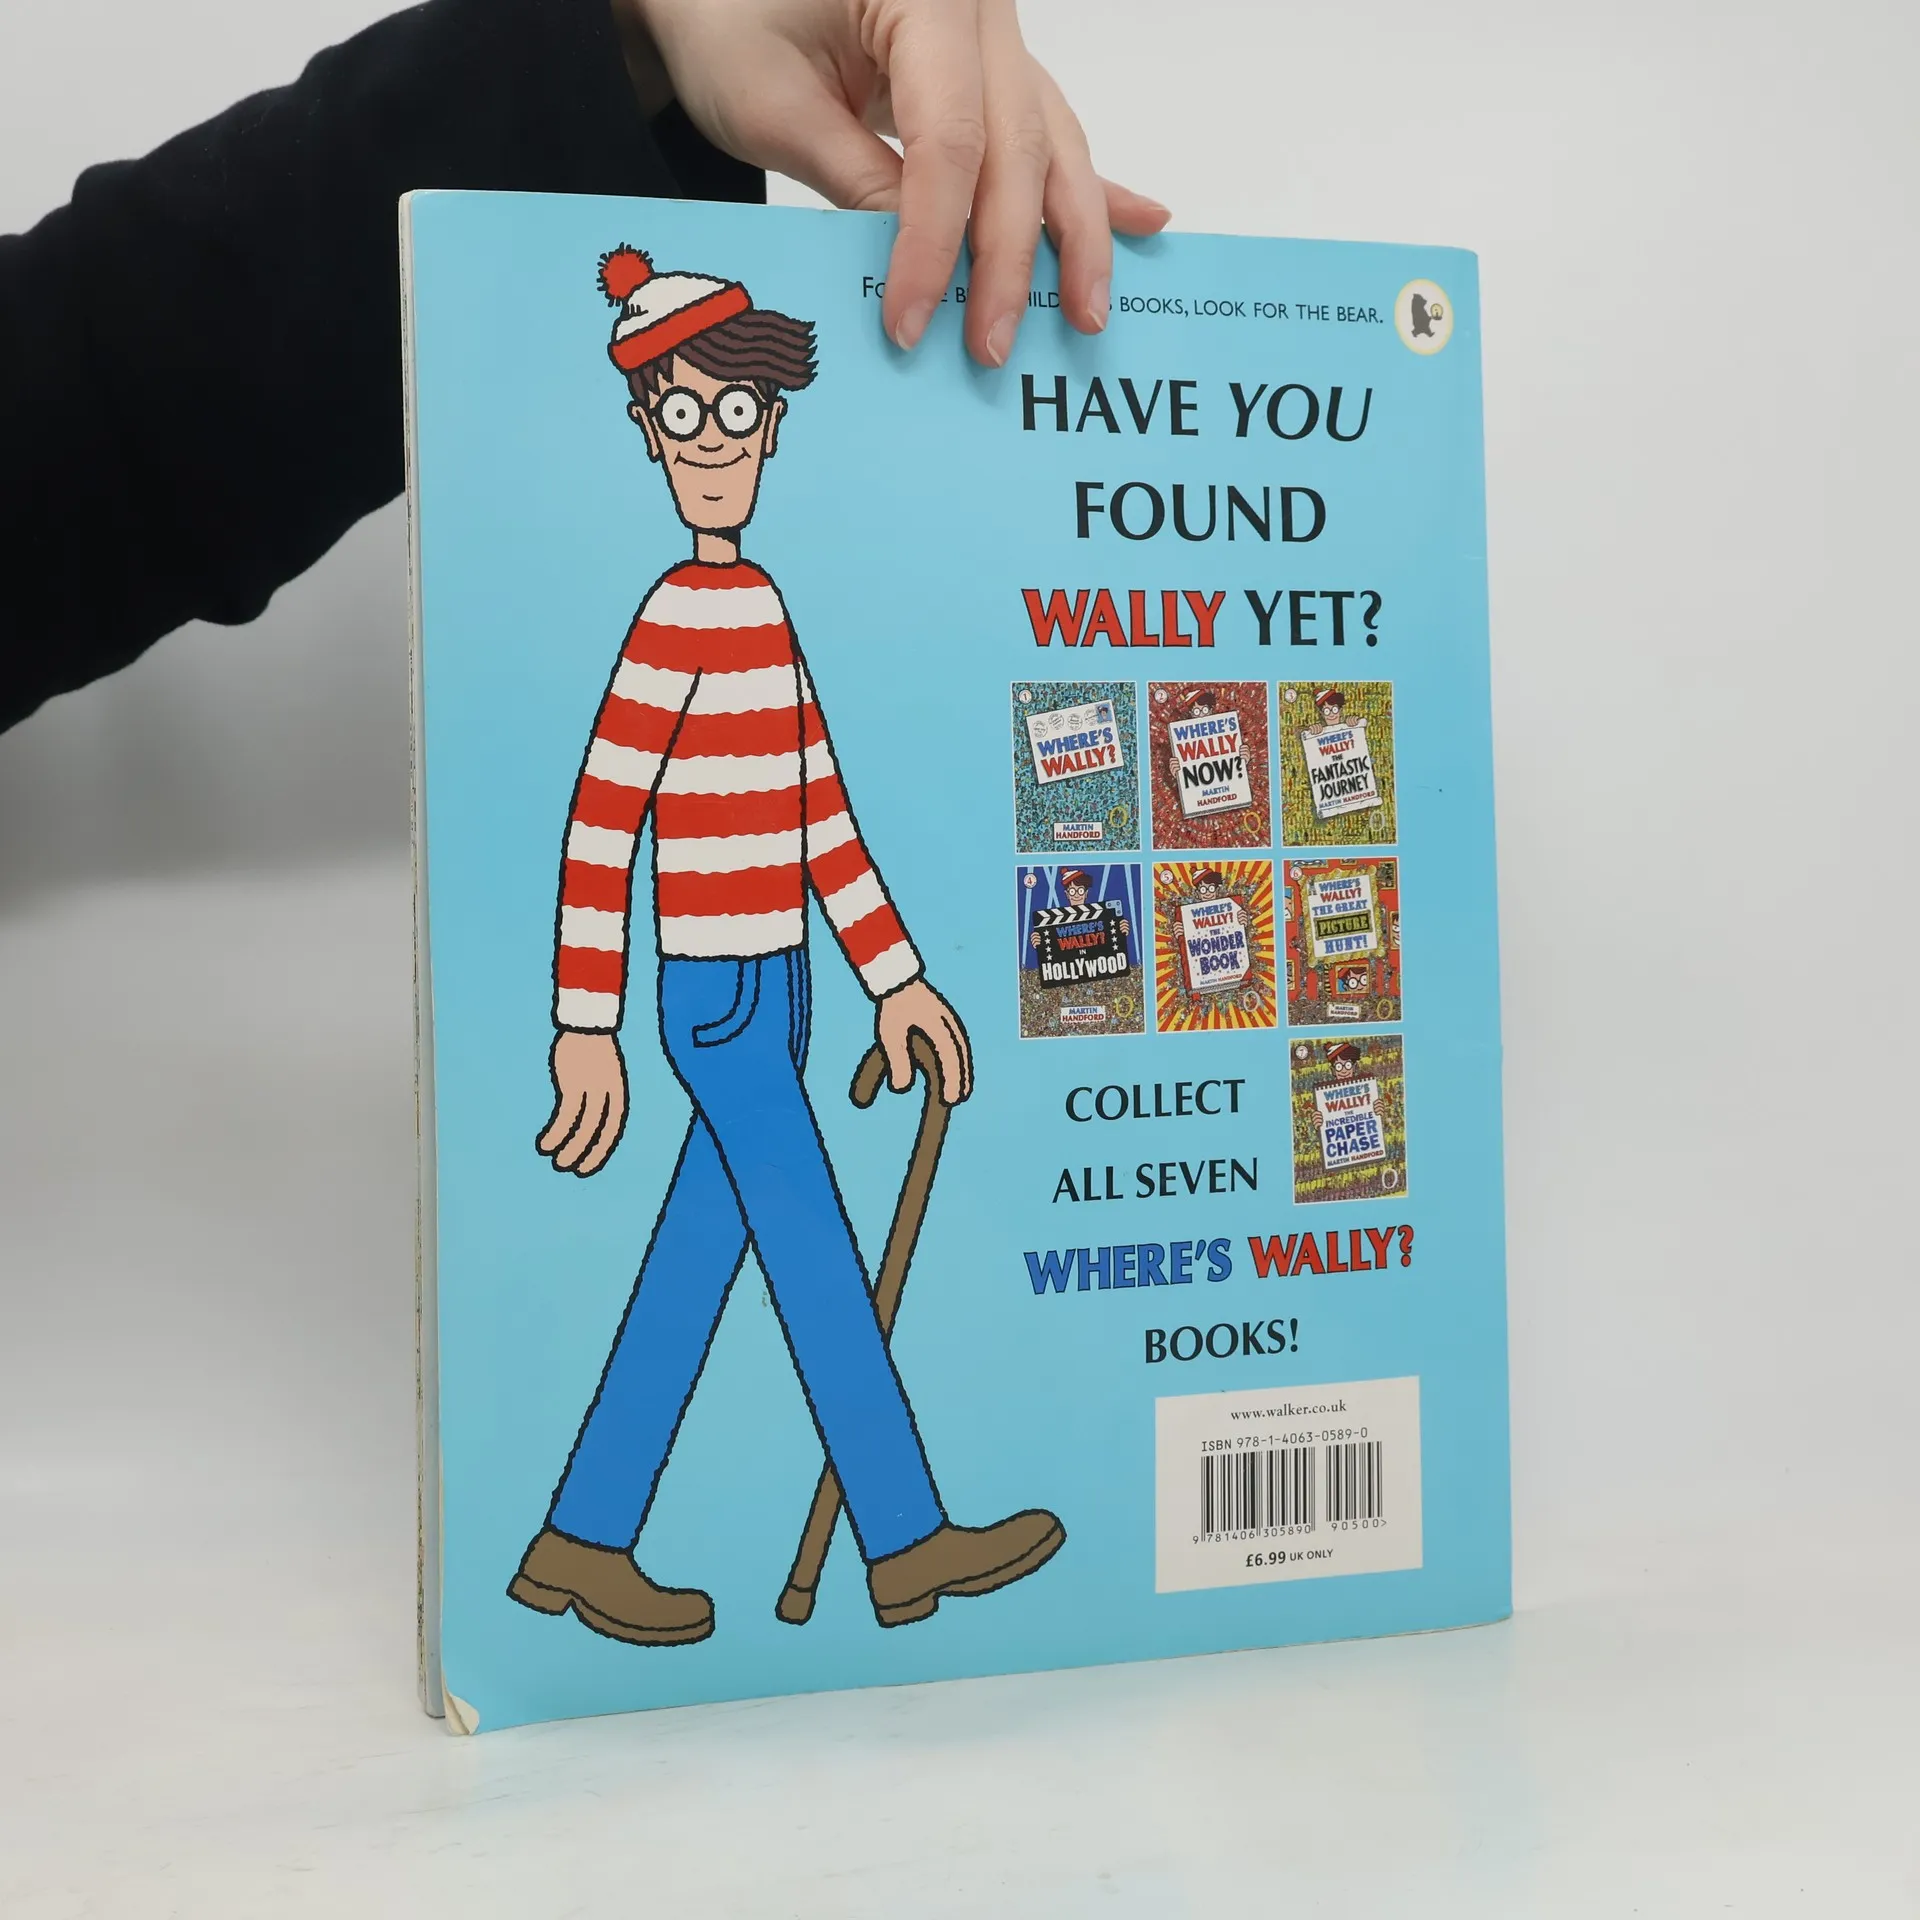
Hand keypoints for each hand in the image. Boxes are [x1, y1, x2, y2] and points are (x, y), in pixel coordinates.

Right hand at [537, 1030, 629, 1175]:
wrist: (588, 1022)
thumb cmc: (595, 1050)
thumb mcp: (605, 1074)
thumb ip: (601, 1096)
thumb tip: (589, 1120)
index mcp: (618, 1091)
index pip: (614, 1128)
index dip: (602, 1150)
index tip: (589, 1166)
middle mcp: (608, 1093)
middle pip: (599, 1131)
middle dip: (586, 1154)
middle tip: (572, 1169)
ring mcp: (591, 1088)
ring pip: (582, 1127)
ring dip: (569, 1148)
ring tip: (557, 1162)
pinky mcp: (573, 1083)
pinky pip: (566, 1116)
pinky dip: (556, 1133)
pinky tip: (544, 1144)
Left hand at [624, 0, 1169, 364]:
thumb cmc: (726, 14)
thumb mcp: (772, 103)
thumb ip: (855, 180)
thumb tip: (923, 268)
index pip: (949, 139)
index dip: (935, 241)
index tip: (913, 319)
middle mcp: (978, 7)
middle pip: (1018, 148)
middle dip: (1012, 258)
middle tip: (994, 346)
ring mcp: (994, 34)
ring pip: (1051, 142)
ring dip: (1074, 235)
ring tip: (1086, 313)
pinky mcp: (990, 65)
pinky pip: (1047, 129)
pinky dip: (1089, 185)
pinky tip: (1143, 222)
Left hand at [876, 976, 971, 1102]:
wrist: (898, 980)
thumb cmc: (893, 1008)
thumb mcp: (890, 1035)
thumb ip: (896, 1061)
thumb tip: (901, 1088)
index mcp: (937, 1025)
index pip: (949, 1056)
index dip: (952, 1079)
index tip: (950, 1099)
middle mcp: (949, 1024)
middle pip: (960, 1055)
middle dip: (961, 1079)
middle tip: (957, 1100)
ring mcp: (950, 1021)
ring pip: (962, 1050)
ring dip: (962, 1071)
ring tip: (961, 1092)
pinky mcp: (947, 1021)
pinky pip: (958, 1044)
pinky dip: (960, 1060)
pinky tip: (956, 1070)